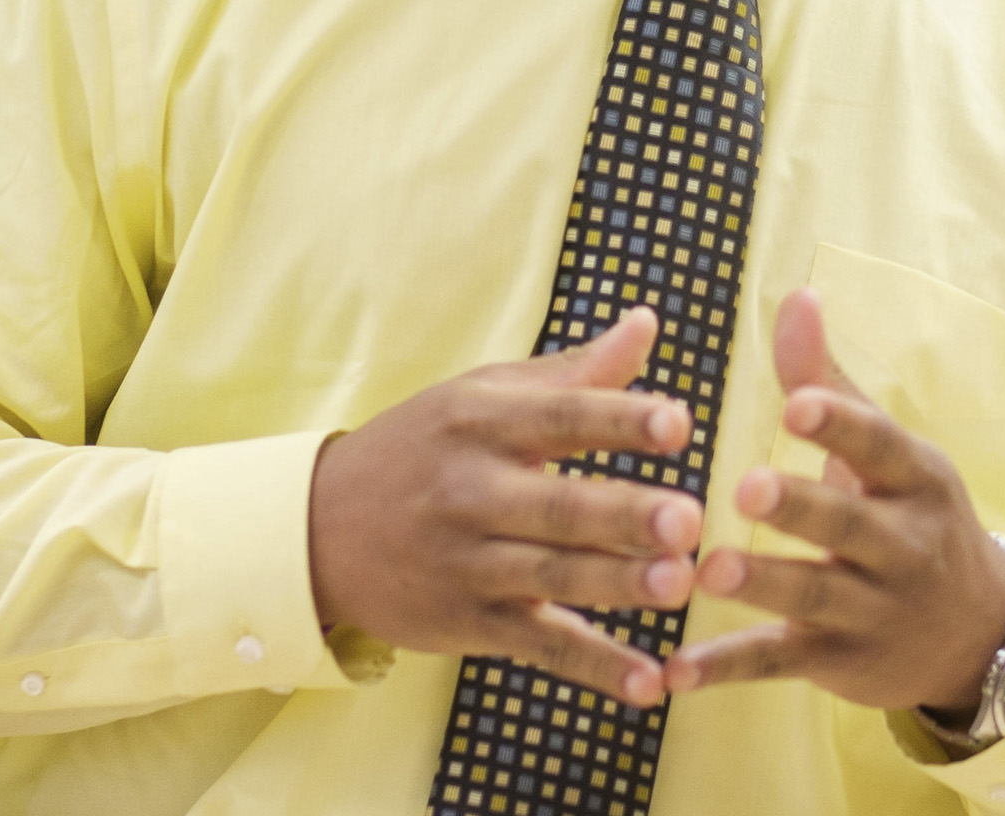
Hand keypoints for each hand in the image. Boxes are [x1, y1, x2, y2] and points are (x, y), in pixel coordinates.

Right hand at [300, 302, 707, 706]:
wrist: (313, 529)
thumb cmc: (427, 447)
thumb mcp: (485, 396)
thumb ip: (575, 373)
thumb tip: (649, 321)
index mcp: (485, 425)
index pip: (563, 419)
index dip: (621, 420)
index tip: (680, 424)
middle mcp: (473, 494)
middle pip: (559, 507)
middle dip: (624, 517)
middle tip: (691, 521)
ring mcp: (467, 564)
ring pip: (551, 577)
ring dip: (617, 587)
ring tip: (680, 586)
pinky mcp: (465, 623)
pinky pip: (538, 645)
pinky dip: (595, 667)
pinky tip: (649, 683)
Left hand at [666, 288, 1004, 717]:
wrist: (970, 631)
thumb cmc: (910, 516)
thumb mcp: (887, 454)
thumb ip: (829, 381)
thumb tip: (795, 295)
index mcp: (916, 480)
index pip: (881, 447)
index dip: (839, 427)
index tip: (795, 406)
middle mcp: (904, 543)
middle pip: (850, 524)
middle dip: (802, 506)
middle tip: (746, 488)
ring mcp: (871, 607)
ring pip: (812, 596)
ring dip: (760, 585)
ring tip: (707, 571)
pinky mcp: (836, 661)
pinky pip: (777, 662)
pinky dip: (724, 669)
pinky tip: (673, 673)